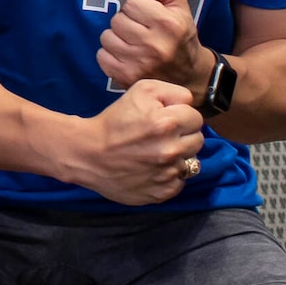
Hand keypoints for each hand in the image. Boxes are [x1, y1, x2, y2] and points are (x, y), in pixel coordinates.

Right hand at [66, 80, 206, 206]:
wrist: (87, 153)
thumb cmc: (114, 120)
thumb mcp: (141, 91)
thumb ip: (173, 92)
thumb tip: (189, 105)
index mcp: (167, 123)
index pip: (196, 118)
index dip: (181, 116)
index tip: (165, 118)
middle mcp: (171, 150)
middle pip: (198, 141)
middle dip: (183, 136)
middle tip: (161, 135)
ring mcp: (168, 174)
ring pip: (191, 163)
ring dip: (178, 157)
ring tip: (156, 152)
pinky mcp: (162, 193)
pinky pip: (179, 182)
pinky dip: (169, 176)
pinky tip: (152, 168)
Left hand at [93, 0, 202, 89]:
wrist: (190, 74)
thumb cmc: (180, 32)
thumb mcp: (177, 1)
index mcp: (169, 24)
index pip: (130, 3)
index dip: (138, 8)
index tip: (149, 18)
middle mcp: (155, 46)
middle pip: (116, 20)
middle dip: (126, 22)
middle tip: (142, 32)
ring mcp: (141, 65)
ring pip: (106, 37)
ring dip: (117, 38)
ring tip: (135, 44)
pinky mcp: (127, 78)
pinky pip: (101, 56)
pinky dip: (111, 55)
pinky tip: (127, 57)